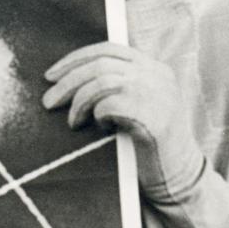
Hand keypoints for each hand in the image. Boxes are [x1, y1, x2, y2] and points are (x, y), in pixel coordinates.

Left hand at [42, 42, 204, 203]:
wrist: (179, 178)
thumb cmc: (149, 145)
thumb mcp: (138, 106)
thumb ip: (117, 87)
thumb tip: (68, 80)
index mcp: (154, 69)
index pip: (108, 50)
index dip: (75, 59)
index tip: (51, 75)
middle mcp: (158, 76)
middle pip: (100, 64)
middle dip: (68, 82)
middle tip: (48, 101)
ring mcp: (158, 95)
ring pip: (101, 82)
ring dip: (79, 102)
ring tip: (73, 122)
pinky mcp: (154, 117)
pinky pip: (110, 105)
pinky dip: (98, 116)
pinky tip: (102, 129)